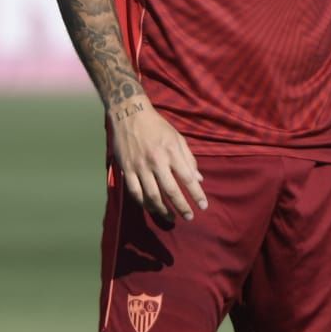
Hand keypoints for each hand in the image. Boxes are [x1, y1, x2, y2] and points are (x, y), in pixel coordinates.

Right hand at [110, 101, 205, 221]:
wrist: (129, 114)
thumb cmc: (157, 126)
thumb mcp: (177, 138)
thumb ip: (188, 159)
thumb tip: (198, 179)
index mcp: (172, 152)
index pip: (188, 178)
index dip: (197, 194)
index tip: (203, 206)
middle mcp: (156, 161)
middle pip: (171, 191)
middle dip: (182, 207)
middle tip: (189, 217)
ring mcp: (140, 166)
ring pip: (152, 195)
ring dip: (162, 210)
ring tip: (171, 218)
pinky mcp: (127, 169)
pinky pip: (135, 192)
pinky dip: (143, 203)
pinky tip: (151, 208)